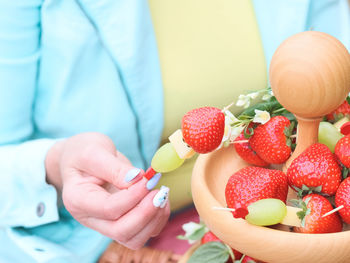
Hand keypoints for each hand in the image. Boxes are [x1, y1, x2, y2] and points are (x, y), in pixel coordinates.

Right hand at [45, 132, 169, 248]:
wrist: (81, 160)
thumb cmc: (84, 153)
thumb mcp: (94, 152)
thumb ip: (114, 167)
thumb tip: (138, 178)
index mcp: (78, 200)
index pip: (109, 208)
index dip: (133, 196)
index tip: (148, 179)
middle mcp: (91, 219)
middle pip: (122, 231)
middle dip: (145, 213)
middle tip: (159, 191)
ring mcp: (107, 225)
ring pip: (134, 238)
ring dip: (154, 219)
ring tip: (162, 194)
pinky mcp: (122, 223)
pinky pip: (144, 233)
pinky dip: (157, 219)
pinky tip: (161, 199)